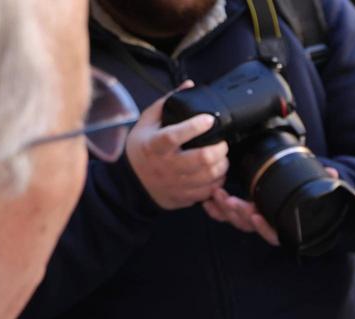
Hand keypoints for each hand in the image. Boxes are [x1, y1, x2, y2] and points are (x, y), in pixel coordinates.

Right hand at [126, 82, 228, 209]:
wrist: (131, 181)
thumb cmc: (143, 147)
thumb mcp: (148, 122)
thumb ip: (168, 103)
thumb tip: (189, 85)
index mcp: (154, 145)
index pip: (175, 136)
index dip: (194, 127)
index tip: (209, 119)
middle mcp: (165, 166)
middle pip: (201, 159)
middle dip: (219, 149)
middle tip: (222, 143)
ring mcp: (175, 184)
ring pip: (209, 176)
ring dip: (222, 165)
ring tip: (221, 157)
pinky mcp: (182, 197)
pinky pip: (208, 191)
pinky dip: (217, 181)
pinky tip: (216, 173)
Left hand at [201, 167, 338, 246]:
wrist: (300, 192)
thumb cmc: (307, 192)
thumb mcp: (317, 184)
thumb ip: (324, 180)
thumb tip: (333, 174)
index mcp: (284, 222)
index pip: (275, 233)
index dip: (264, 227)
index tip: (256, 214)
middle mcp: (268, 223)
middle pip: (250, 226)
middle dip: (238, 214)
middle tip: (230, 201)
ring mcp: (253, 218)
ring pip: (236, 220)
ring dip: (224, 210)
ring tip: (217, 194)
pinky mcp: (241, 211)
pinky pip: (225, 215)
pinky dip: (215, 209)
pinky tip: (207, 199)